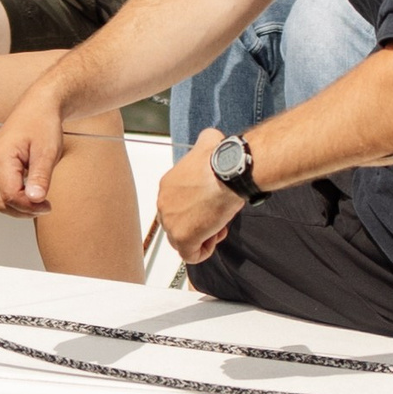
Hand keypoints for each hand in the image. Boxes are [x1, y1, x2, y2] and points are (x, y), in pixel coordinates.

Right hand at [0, 82, 72, 217]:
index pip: (10, 195)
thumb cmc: (41, 123)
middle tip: (45, 206)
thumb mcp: (47, 152)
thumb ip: (40, 177)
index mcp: (0, 157)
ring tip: (39, 200)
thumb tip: (35, 200)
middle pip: (0, 202)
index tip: (47, 205)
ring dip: (18, 206)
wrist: (38, 107)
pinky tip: (29, 194)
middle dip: (23, 210)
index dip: (29, 206)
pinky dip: (13, 198)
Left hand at [157, 128, 246, 264]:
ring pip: (183, 241)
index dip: (196, 208)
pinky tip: (214, 238)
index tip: (210, 204)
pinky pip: (190, 255)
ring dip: (202, 237)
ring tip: (217, 227)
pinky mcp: (182, 238)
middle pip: (178, 223)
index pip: (176, 205)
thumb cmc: (221, 162)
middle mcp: (164, 204)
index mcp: (168, 185)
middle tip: (215, 217)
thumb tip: (212, 138)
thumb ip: (206, 142)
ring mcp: (171, 222)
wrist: (228, 172)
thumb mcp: (209, 143)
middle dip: (198, 223)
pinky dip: (204, 251)